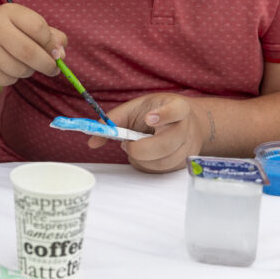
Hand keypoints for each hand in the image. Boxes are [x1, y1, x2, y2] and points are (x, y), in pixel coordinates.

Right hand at [0, 3, 67, 85]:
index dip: (52, 43)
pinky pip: (9, 79)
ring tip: (23, 63)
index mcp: (8, 11)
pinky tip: (7, 67)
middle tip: (53, 68)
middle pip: (30, 52)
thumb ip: (49, 35)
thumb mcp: (23, 25)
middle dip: (47, 64)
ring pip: (21, 69)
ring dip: (29, 71)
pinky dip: (14, 77)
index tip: (56, 52)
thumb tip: (61, 54)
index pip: (38, 27)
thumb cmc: (3, 33)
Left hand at [87, 93, 205, 172]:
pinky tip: (141, 155)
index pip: (176, 110)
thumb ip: (114, 120)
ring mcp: (186, 148)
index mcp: (177, 108)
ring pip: (162, 162)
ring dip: (141, 158)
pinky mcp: (181, 164)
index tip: (149, 118)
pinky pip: (160, 171)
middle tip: (127, 143)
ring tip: (133, 146)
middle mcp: (185, 129)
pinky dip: (145, 165)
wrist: (185, 123)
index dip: (164, 115)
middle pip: (167, 144)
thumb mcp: (136, 107)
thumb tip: (93, 140)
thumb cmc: (155, 112)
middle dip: (140, 148)